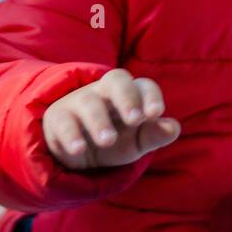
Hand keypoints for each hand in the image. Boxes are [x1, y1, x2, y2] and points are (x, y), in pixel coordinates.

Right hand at [42, 69, 180, 170]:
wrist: (77, 151)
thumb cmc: (116, 139)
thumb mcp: (137, 142)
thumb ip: (155, 135)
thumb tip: (173, 127)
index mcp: (130, 93)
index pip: (143, 85)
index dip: (151, 96)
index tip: (155, 113)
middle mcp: (105, 91)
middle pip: (116, 79)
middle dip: (127, 97)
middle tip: (136, 119)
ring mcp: (80, 101)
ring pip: (89, 101)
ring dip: (99, 121)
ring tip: (108, 140)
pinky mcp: (58, 117)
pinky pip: (63, 121)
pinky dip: (71, 135)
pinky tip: (79, 150)